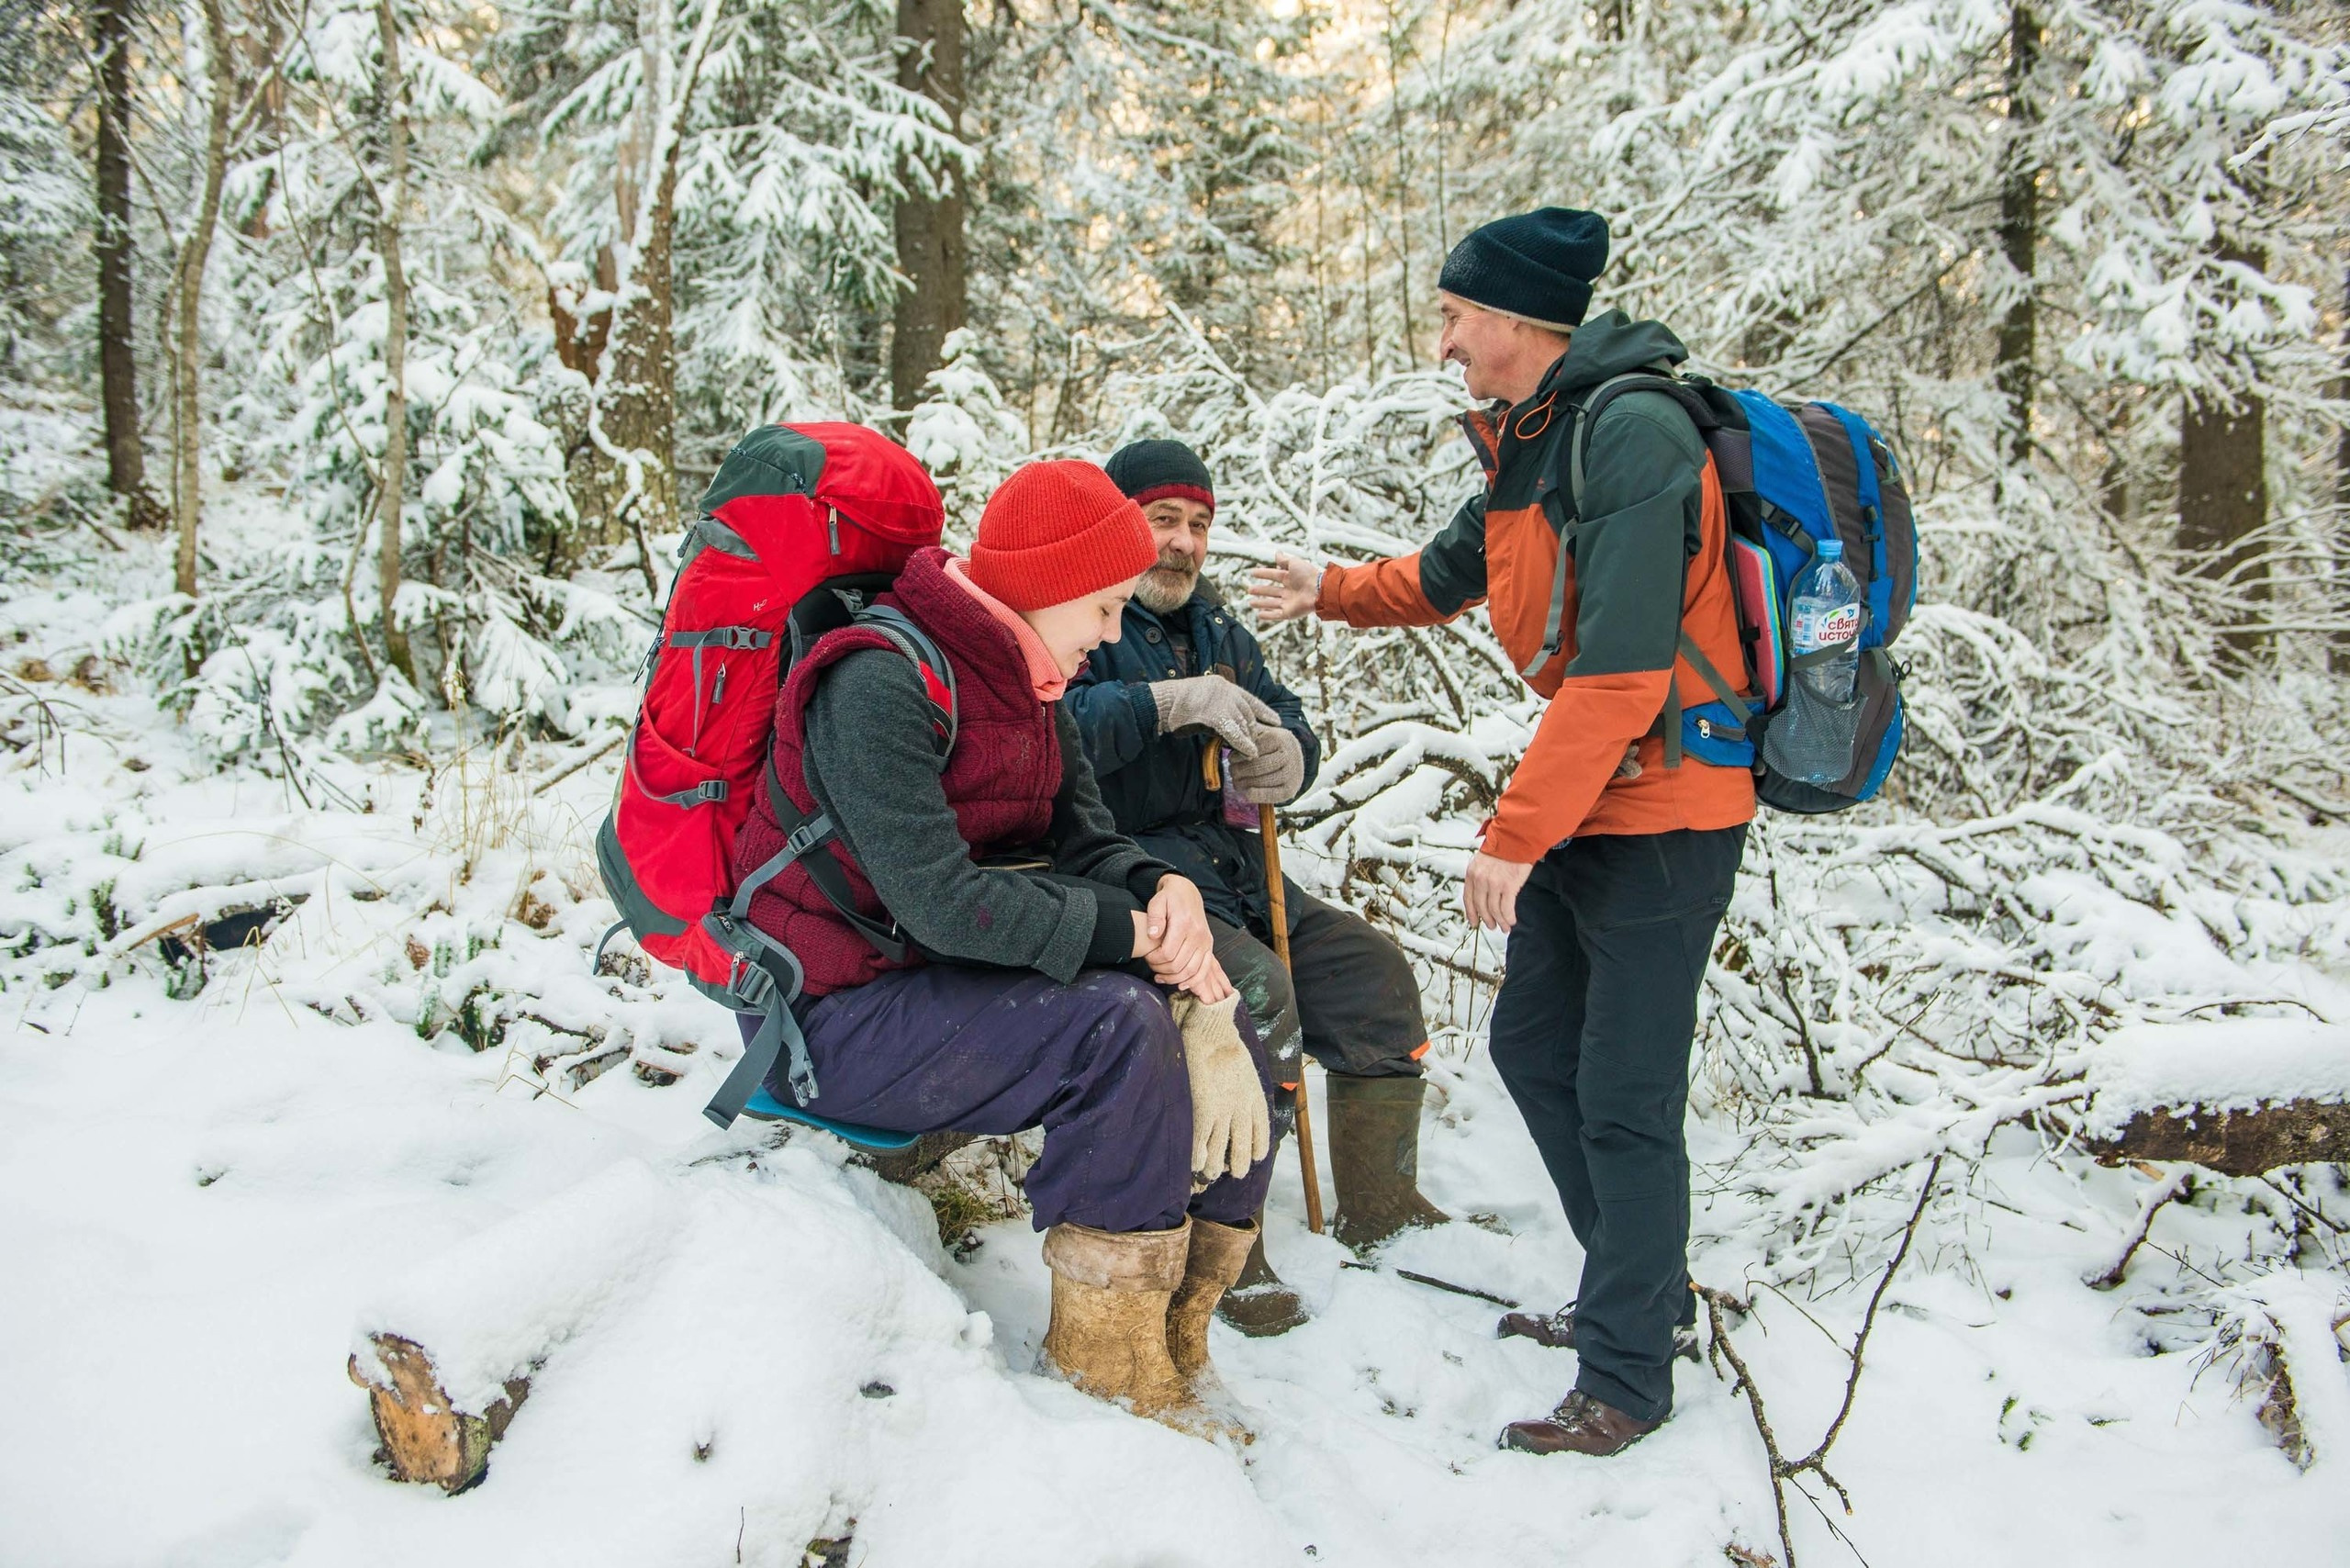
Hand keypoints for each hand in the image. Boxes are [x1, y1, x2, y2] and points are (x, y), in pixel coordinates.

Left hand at [1141, 875, 1223, 995]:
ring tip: (1161, 977)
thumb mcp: (1157, 901)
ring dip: (1174, 979)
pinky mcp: (1209, 946)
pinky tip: (1181, 984)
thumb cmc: (1169, 897)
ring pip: (1191, 971)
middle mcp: (1198, 934)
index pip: (1167, 953)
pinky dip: (1193, 981)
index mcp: (1184, 924)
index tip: (1147, 956)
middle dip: (1161, 970)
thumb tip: (1153, 935)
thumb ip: (1154, 918)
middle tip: (1151, 966)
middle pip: (1178, 965)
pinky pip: (1204, 970)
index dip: (1154, 960)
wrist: (1188, 892)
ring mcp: (1205, 942)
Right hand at [1151, 675, 1279, 755]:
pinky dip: (1243, 743)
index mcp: (1222, 685)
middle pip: (1247, 713)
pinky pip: (1234, 732)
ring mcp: (1221, 701)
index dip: (1264, 711)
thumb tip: (1229, 724)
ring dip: (1248, 739)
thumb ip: (1217, 707)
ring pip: (1241, 723)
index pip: (1249, 699)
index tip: (1276, 721)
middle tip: (1255, 744)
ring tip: (1250, 753)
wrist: (1162, 703)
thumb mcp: (1201, 700)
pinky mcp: (1215, 715)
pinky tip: (1249, 752)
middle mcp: (1225, 690)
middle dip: (1252, 730)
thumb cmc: (1176, 706)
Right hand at [1170, 991, 1272, 1182]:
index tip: (1255, 1157)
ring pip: (1220, 1152)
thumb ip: (1245, 1089)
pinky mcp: (1204, 1111)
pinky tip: (1194, 1164)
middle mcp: (1242, 1111)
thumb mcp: (1247, 1069)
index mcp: (1255, 1100)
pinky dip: (1197, 1157)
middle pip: (1242, 1150)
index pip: (1261, 1134)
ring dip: (1215, 1167)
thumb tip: (1241, 1100)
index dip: (1258, 1149)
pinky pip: (1200, 1143)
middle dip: (1238, 1165)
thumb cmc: (1226, 1045)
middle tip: (1234, 1173)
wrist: (1212, 1033)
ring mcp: (1222, 1113)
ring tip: (1210, 1174)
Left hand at [1229, 723, 1304, 804]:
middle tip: (1232, 771)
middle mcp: (1288, 755)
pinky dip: (1255, 795)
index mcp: (1279, 738)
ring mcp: (1291, 773)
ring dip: (1244, 783)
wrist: (1295, 758)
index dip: (1238, 756)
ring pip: (1261, 781)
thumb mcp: (1262, 732)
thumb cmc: (1271, 744)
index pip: (1252, 750)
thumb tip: (1230, 736)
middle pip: (1256, 767)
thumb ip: (1247, 733)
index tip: (1231, 759)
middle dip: (1239, 771)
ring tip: (1236, 781)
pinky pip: (1270, 795)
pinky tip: (1245, 793)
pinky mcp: (1290, 789)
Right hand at [1245, 553, 1319, 623]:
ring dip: (1261, 603)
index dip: (1263, 573)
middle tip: (1248, 589)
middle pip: (1271, 590)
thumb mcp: (1294, 563)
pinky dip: (1267, 615)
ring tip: (1250, 603)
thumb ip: (1284, 560)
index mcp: (1290, 578)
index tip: (1252, 572)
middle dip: (1260, 590)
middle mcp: (1289, 590)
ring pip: (1271, 603)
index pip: (1273, 575)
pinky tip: (1259, 615)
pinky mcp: (1289, 613)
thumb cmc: (1308, 575)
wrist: (1319, 591)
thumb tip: (1277, 553)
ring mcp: (1288, 602)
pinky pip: (1276, 615)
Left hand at [1463, 851, 1535, 932]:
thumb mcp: (1484, 860)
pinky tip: (1512, 921)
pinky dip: (1509, 918)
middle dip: (1487, 920)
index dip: (1471, 913)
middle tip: (1492, 926)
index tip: (1473, 922)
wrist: (1516, 837)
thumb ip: (1481, 875)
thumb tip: (1484, 894)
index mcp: (1472, 873)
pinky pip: (1506, 908)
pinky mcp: (1509, 886)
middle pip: (1481, 907)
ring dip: (1500, 921)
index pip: (1468, 898)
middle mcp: (1480, 880)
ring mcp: (1494, 884)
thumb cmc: (1504, 847)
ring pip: (1494, 910)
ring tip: (1504, 927)